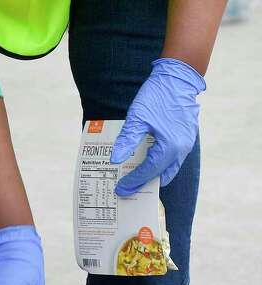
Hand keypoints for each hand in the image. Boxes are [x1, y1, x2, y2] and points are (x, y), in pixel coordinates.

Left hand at [111, 58, 205, 195]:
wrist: (179, 77)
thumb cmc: (158, 95)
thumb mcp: (137, 118)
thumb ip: (127, 141)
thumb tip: (115, 161)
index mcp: (170, 147)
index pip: (149, 172)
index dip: (133, 181)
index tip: (121, 189)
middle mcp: (181, 149)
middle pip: (161, 175)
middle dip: (143, 183)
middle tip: (126, 188)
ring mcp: (186, 143)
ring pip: (169, 169)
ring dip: (152, 175)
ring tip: (134, 178)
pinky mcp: (185, 137)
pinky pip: (172, 159)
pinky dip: (159, 165)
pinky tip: (145, 162)